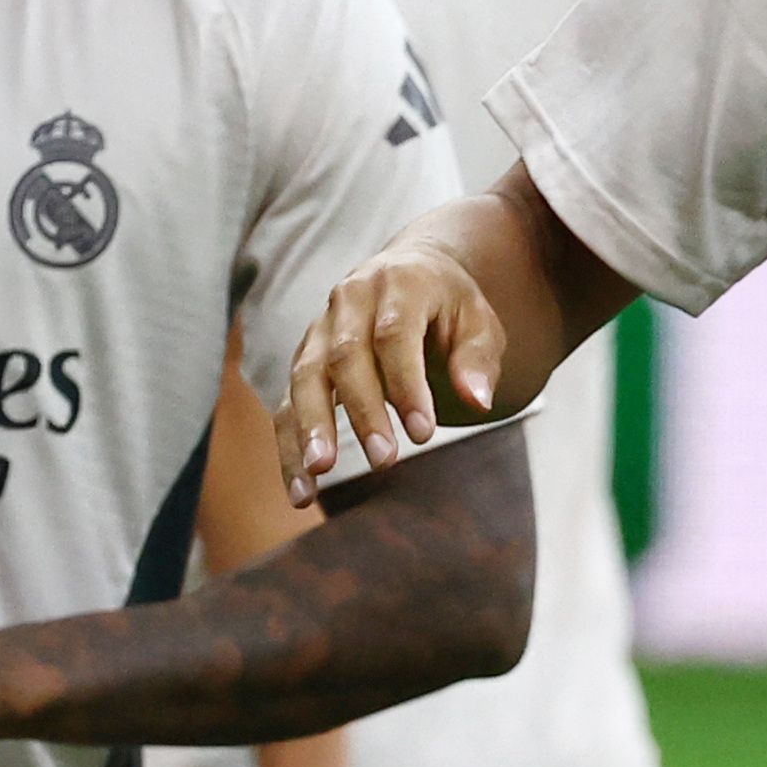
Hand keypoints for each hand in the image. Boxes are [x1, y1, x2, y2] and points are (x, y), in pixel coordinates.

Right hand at [272, 238, 504, 504]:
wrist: (408, 275)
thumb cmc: (449, 308)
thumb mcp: (479, 324)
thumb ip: (478, 361)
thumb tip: (477, 402)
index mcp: (398, 283)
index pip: (395, 335)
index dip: (406, 384)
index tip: (424, 433)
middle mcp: (350, 300)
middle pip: (345, 356)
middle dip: (363, 411)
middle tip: (383, 460)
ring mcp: (319, 331)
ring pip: (305, 378)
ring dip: (310, 429)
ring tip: (319, 475)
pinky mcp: (304, 363)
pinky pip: (287, 405)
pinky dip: (289, 448)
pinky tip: (301, 492)